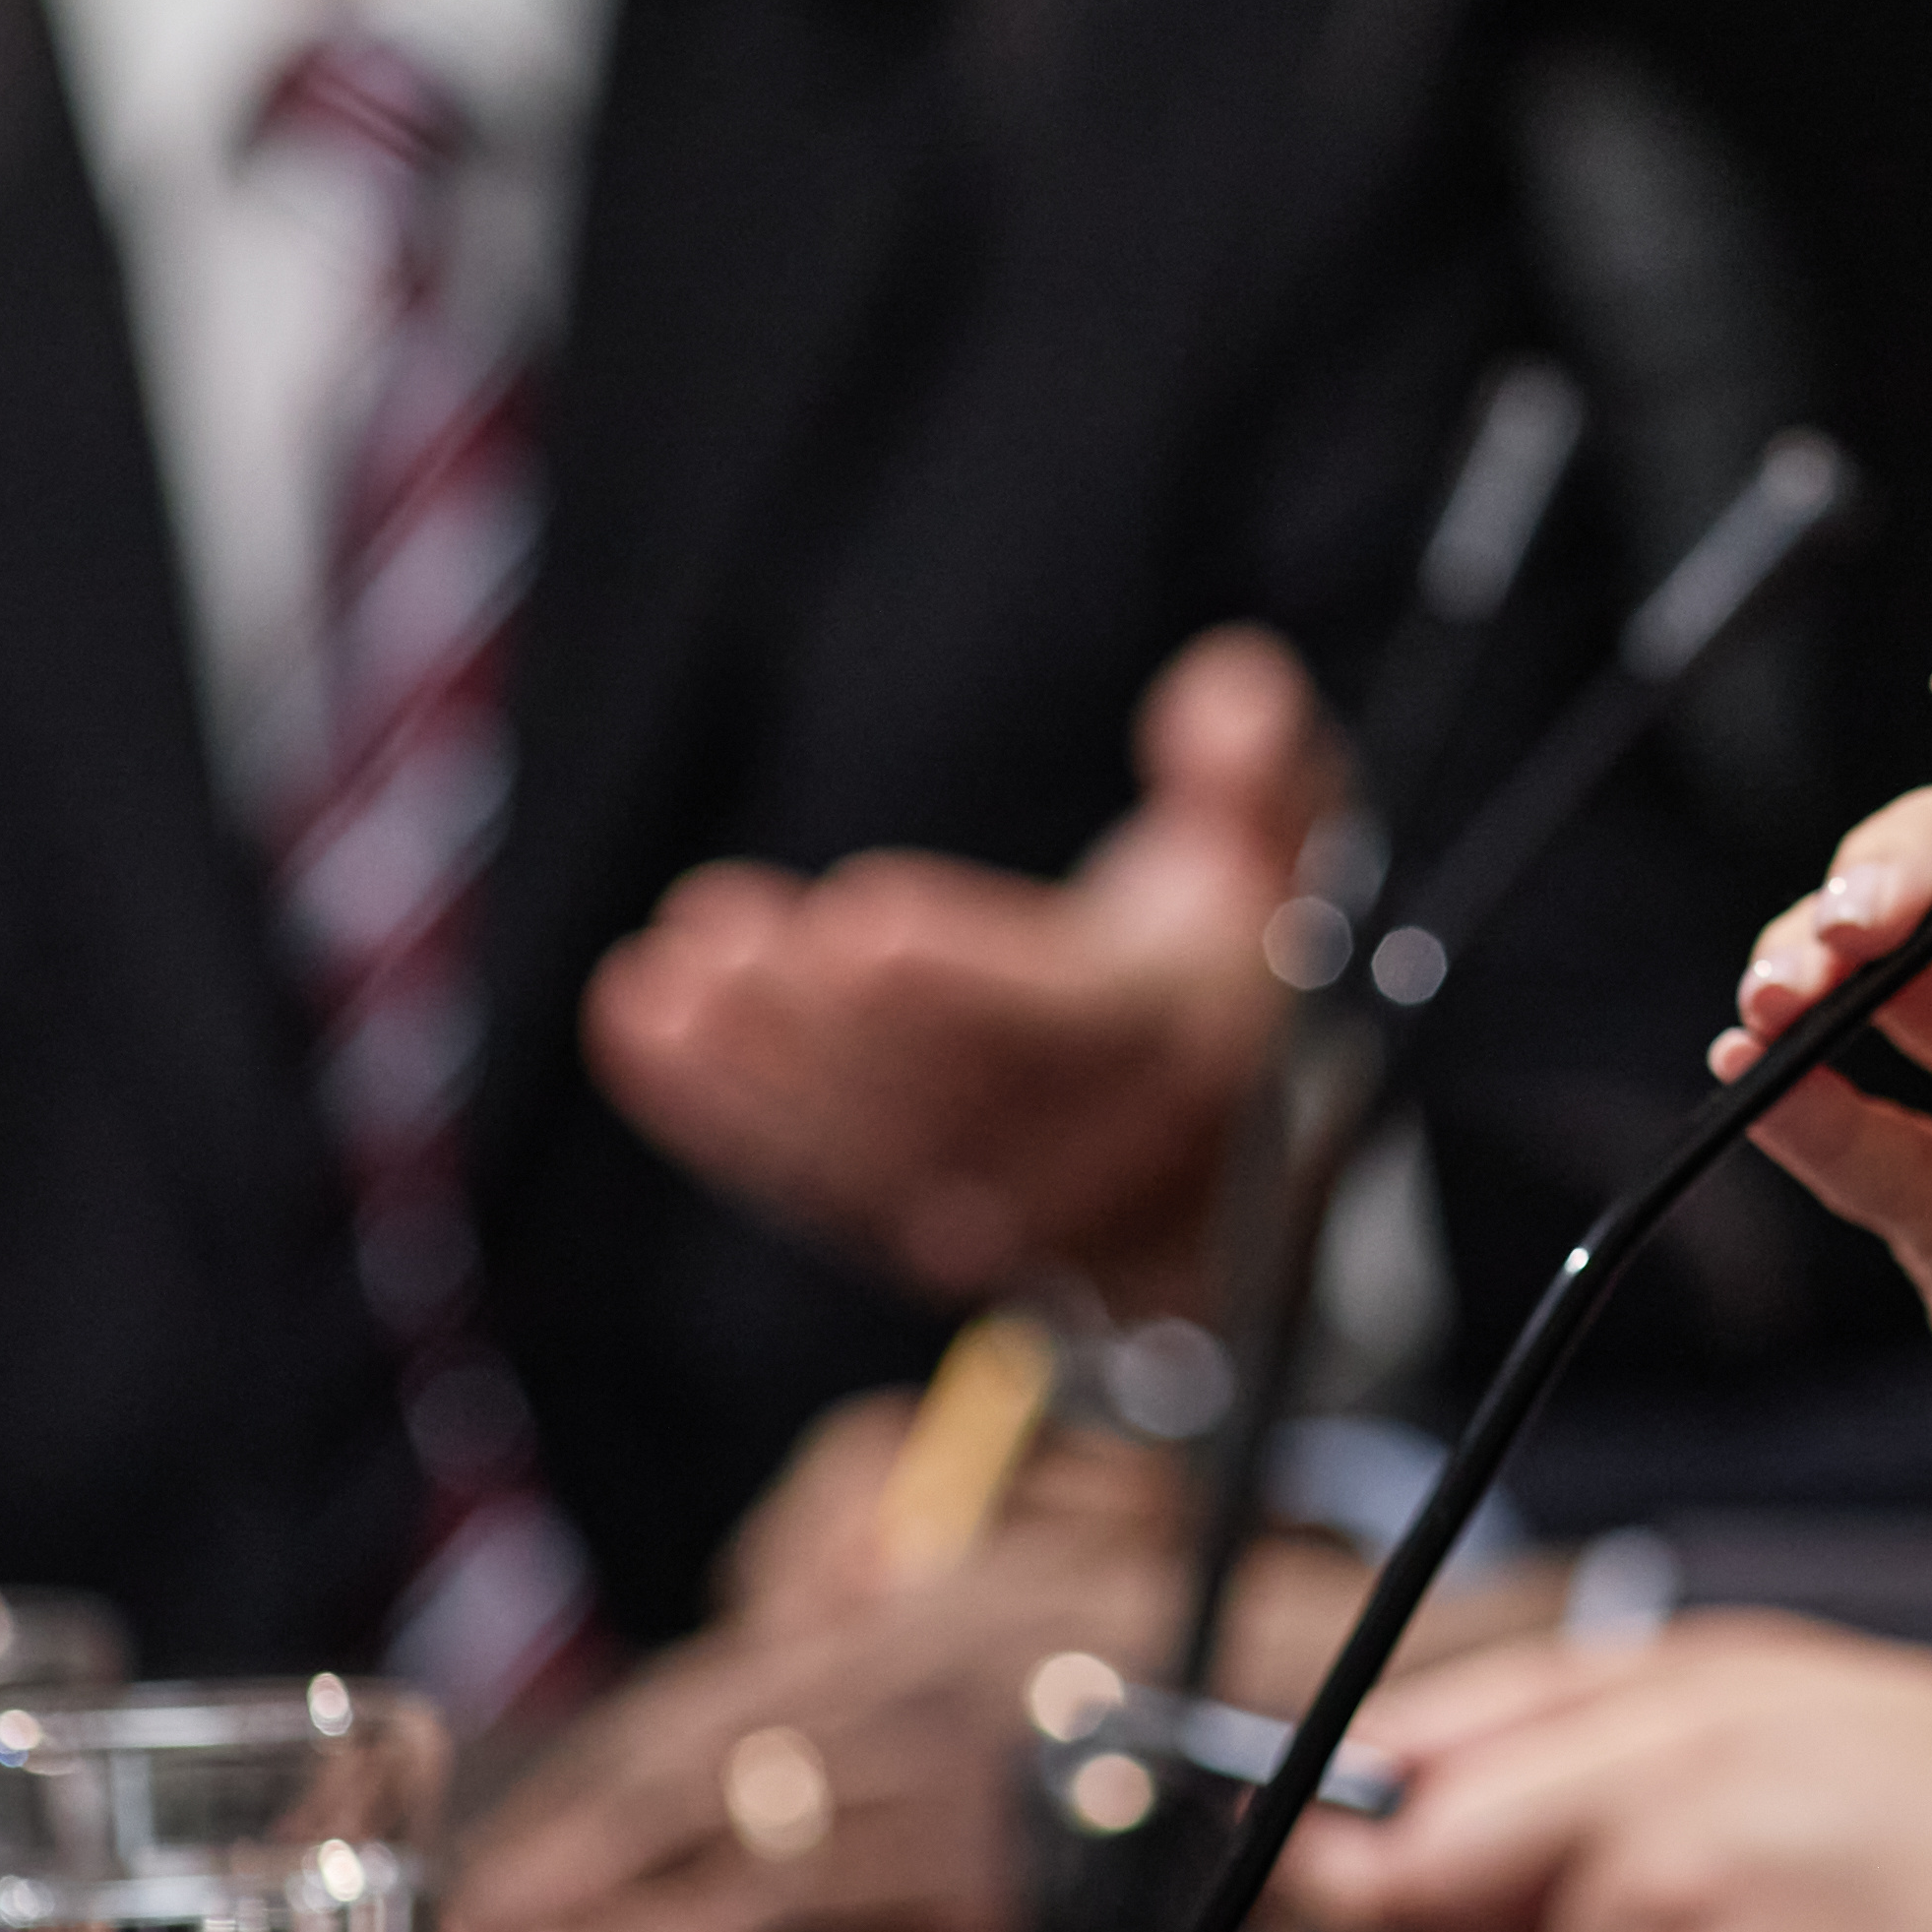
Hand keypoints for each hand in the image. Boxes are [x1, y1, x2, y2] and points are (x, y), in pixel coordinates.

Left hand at [583, 626, 1333, 1306]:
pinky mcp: (920, 1227)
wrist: (1245, 1152)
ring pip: (866, 1145)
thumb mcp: (1292, 847)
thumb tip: (1225, 703)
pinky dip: (717, 1114)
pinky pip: (813, 1181)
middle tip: (720, 942)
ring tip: (663, 979)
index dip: (964, 975)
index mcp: (1183, 1040)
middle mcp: (1096, 1148)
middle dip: (822, 1020)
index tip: (863, 918)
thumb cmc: (1245, 956)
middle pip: (944, 1091)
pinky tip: (639, 1029)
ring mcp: (1003, 1207)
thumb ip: (1261, 767)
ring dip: (752, 1068)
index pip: (1068, 1020)